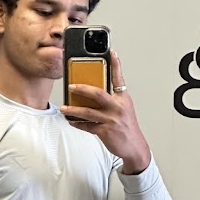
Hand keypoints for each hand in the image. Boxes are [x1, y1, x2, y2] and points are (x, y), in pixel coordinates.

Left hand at [61, 51, 151, 173]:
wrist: (134, 147)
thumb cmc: (127, 127)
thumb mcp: (124, 110)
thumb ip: (112, 100)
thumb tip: (94, 93)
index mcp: (123, 100)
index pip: (119, 79)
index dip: (116, 65)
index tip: (112, 53)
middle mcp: (118, 108)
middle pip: (98, 94)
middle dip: (83, 88)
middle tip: (72, 86)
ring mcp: (112, 120)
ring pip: (88, 112)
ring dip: (73, 110)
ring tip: (64, 108)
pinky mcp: (105, 132)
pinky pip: (88, 126)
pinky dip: (78, 124)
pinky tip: (71, 121)